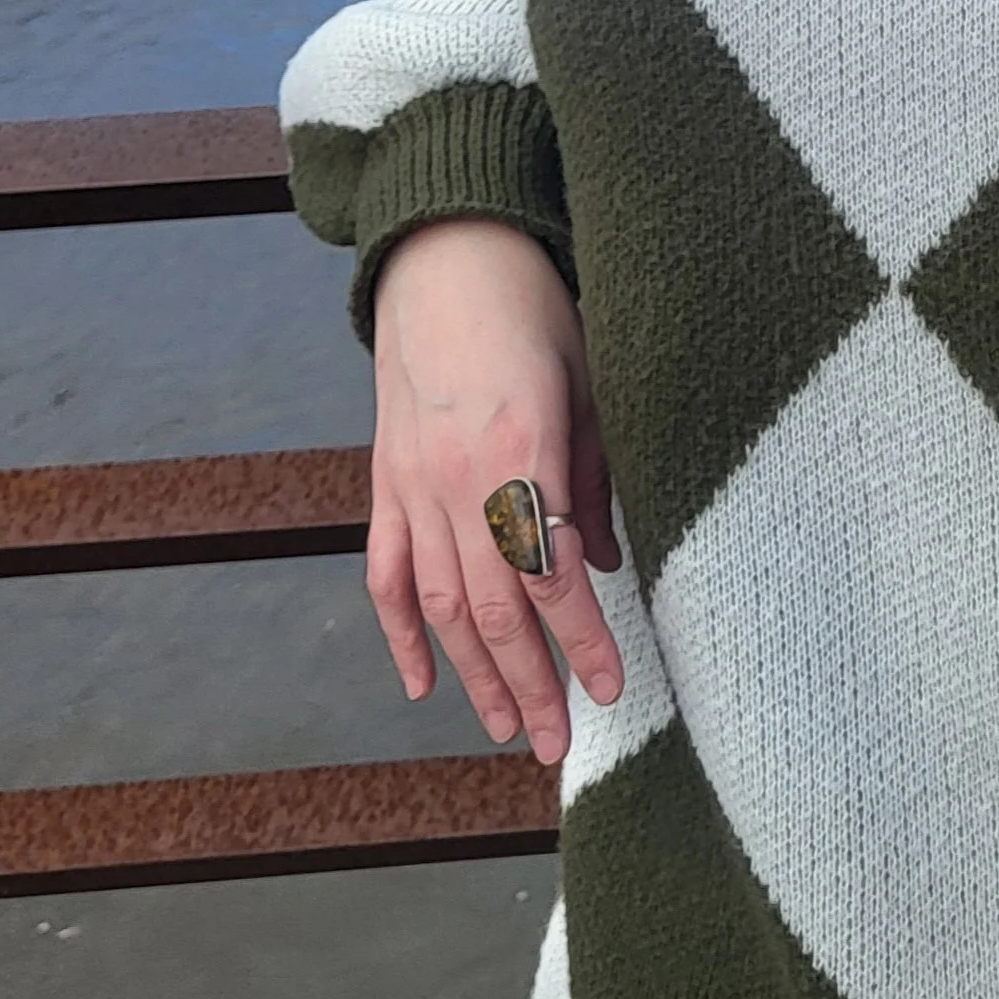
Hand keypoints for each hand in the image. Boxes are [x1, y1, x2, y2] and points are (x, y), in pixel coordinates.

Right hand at [367, 216, 622, 766]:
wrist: (448, 254)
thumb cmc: (533, 309)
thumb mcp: (588, 382)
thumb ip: (594, 478)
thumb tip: (601, 566)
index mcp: (519, 452)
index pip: (551, 576)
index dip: (582, 641)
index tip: (614, 690)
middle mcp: (457, 479)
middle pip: (490, 609)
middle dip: (528, 684)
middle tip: (557, 744)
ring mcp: (410, 483)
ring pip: (437, 604)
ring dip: (472, 675)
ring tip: (507, 729)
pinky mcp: (384, 479)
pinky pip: (385, 572)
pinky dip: (400, 633)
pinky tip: (424, 682)